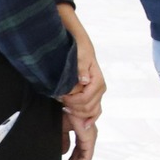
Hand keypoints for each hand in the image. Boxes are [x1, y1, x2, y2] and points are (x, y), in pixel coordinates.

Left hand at [56, 6, 104, 121]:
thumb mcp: (78, 54)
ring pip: (91, 111)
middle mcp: (99, 87)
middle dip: (74, 108)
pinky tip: (74, 116)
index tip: (60, 96)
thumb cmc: (77, 48)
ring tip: (63, 104)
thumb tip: (84, 81)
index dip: (73, 102)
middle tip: (60, 100)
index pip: (86, 99)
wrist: (77, 43)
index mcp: (97, 79)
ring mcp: (96, 91)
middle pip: (90, 108)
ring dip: (77, 112)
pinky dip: (85, 116)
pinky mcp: (91, 93)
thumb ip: (80, 68)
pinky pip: (92, 109)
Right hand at [60, 112, 96, 159]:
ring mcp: (90, 136)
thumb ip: (63, 140)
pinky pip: (86, 156)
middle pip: (81, 154)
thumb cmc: (62, 113)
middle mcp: (89, 134)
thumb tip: (64, 152)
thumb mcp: (61, 129)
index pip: (79, 150)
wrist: (64, 105)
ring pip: (85, 156)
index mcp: (83, 131)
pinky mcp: (89, 138)